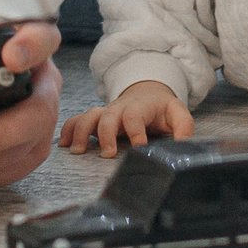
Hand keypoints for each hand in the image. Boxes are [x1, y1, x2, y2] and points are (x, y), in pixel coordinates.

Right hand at [61, 80, 193, 158]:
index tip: (139, 148)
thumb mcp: (177, 113)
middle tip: (107, 154)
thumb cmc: (161, 108)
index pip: (135, 116)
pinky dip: (69, 129)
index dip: (136, 131)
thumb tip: (183, 145)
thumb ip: (183, 127)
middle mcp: (119, 108)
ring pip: (89, 116)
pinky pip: (78, 120)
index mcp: (140, 107)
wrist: (147, 92)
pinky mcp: (96, 119)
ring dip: (81, 132)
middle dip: (106, 134)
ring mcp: (105, 112)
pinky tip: (64, 144)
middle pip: (108, 116)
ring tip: (77, 151)